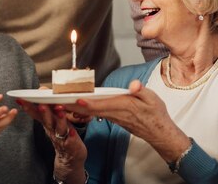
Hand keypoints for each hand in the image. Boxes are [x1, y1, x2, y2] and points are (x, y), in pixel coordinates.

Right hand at [16, 99, 86, 181]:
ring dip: (59, 120)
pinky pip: (70, 140)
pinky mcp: (71, 144)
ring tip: (60, 111)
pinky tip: (72, 132)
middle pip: (47, 120)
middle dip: (44, 112)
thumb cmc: (60, 134)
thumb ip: (44, 109)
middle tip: (41, 105)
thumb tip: (38, 92)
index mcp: (47, 122)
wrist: (68, 157)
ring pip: (59, 128)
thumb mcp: (50, 120)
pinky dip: (71, 136)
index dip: (29, 107)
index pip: (37, 113)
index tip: (21, 99)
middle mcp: (52, 129)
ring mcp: (61, 137)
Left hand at [63, 80, 190, 162]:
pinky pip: (97, 114)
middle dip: (75, 105)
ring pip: (93, 112)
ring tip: (62, 101)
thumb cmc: (155, 114)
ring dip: (78, 108)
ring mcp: (114, 117)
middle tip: (59, 101)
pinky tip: (77, 106)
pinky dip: (86, 110)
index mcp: (124, 106)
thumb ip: (141, 90)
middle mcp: (116, 113)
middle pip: (92, 109)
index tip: (76, 100)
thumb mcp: (152, 98)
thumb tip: (134, 85)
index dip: (89, 103)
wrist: (158, 132)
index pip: (103, 105)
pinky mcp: (114, 119)